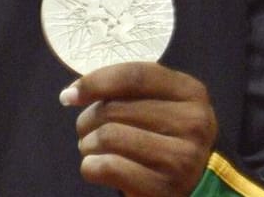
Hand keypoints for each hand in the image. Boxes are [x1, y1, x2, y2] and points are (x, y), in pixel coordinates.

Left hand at [63, 61, 217, 196]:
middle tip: (88, 131)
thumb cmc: (166, 139)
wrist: (193, 186)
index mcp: (192, 93)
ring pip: (108, 136)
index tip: (70, 95)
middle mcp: (193, 122)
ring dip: (88, 144)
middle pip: (115, 108)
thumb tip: (74, 92)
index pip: (135, 76)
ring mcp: (181, 157)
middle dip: (88, 119)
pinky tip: (97, 167)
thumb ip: (132, 91)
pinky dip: (90, 167)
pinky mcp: (163, 186)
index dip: (96, 82)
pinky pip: (107, 167)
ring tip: (93, 149)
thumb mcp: (163, 106)